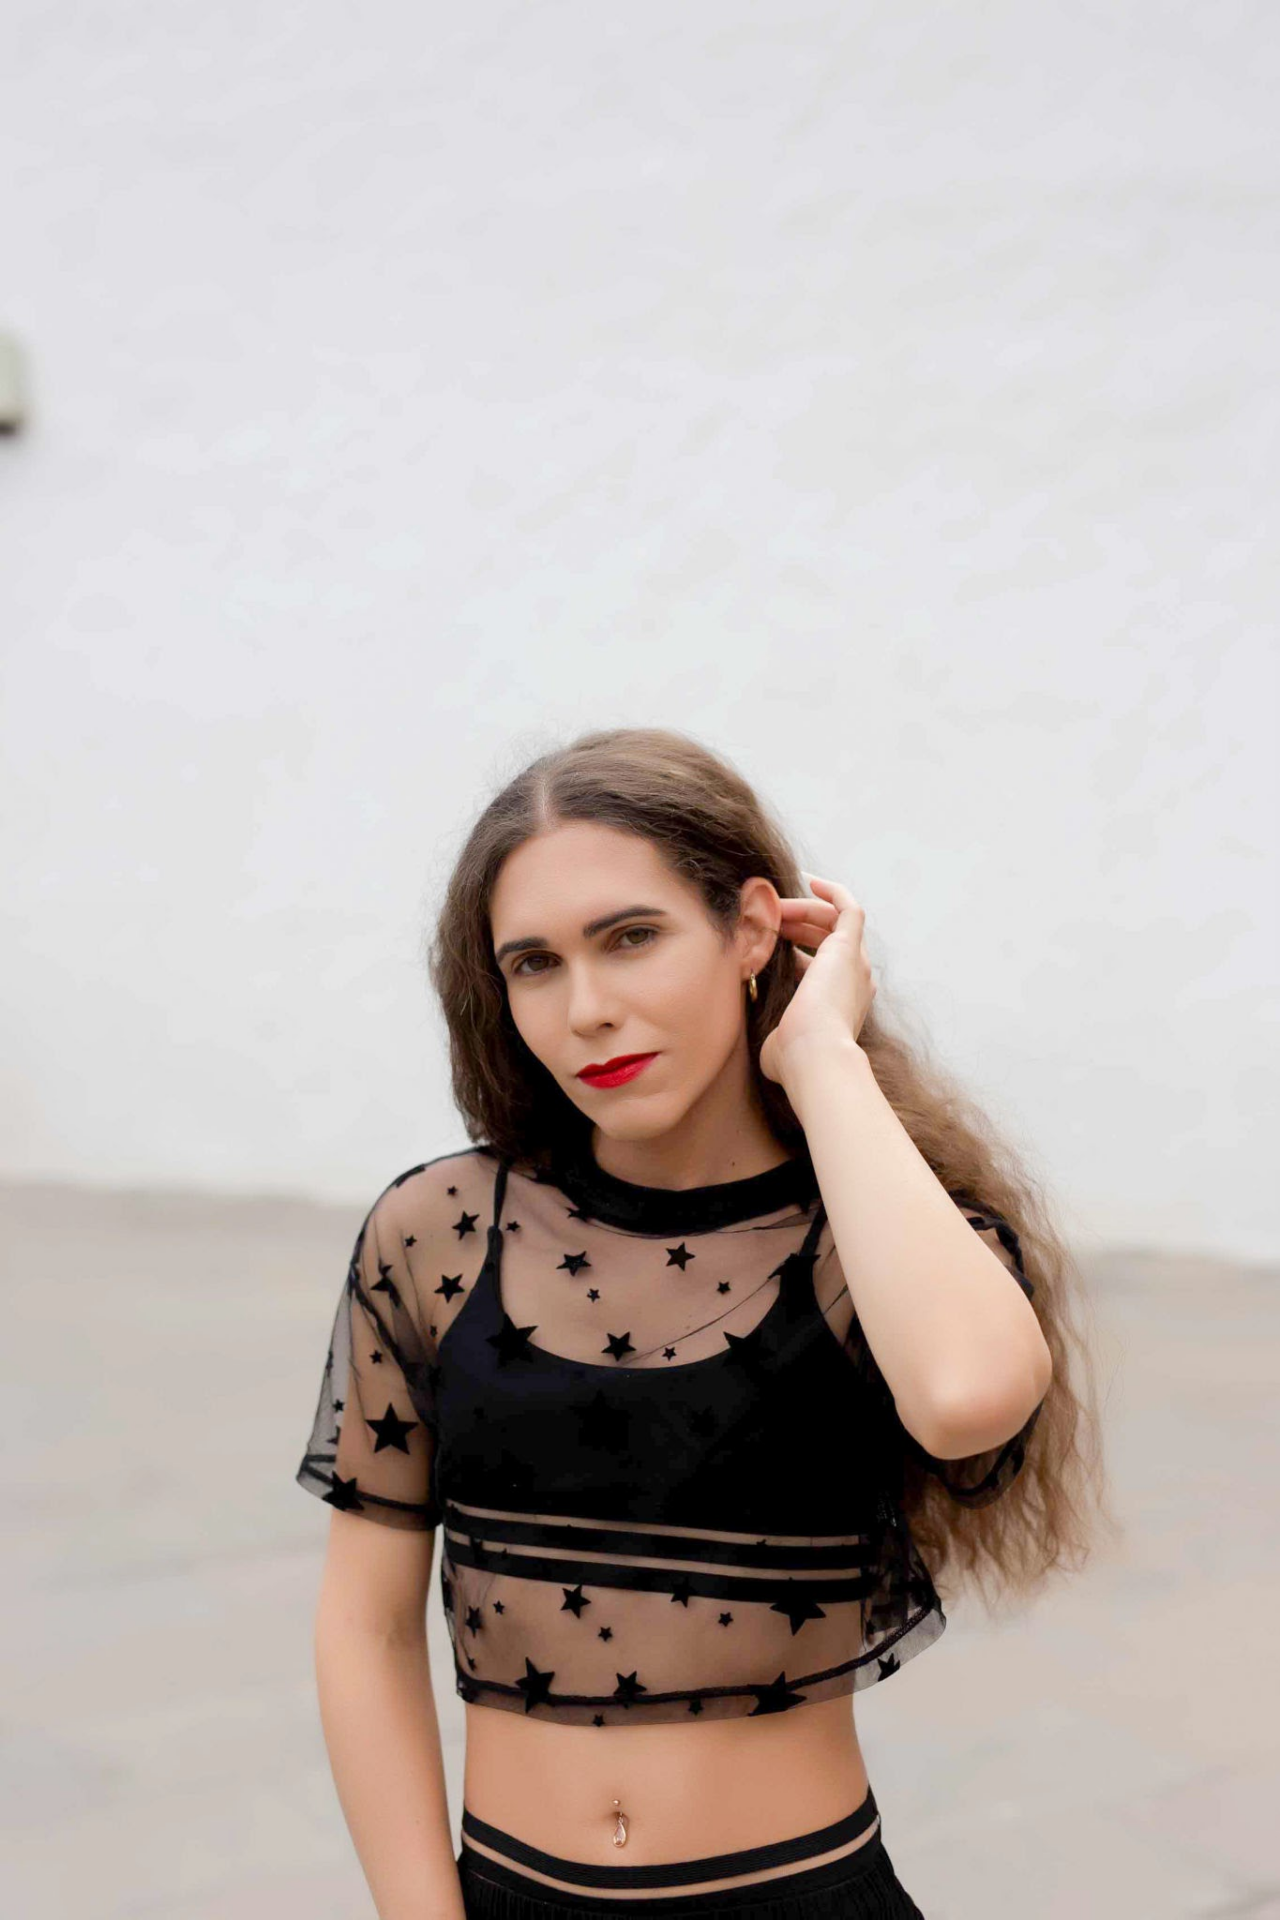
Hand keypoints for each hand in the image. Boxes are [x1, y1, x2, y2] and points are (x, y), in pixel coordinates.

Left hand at [757, 873, 876, 1089]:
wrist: (813, 1054)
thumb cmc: (794, 1058)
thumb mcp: (778, 1042)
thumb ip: (775, 1037)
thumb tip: (767, 1045)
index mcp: (841, 1005)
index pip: (818, 968)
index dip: (793, 951)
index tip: (766, 943)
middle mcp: (855, 982)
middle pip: (828, 941)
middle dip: (796, 926)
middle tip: (765, 920)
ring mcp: (855, 963)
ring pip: (834, 922)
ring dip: (804, 911)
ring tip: (773, 906)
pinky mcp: (850, 947)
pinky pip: (849, 908)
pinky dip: (833, 892)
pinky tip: (809, 881)